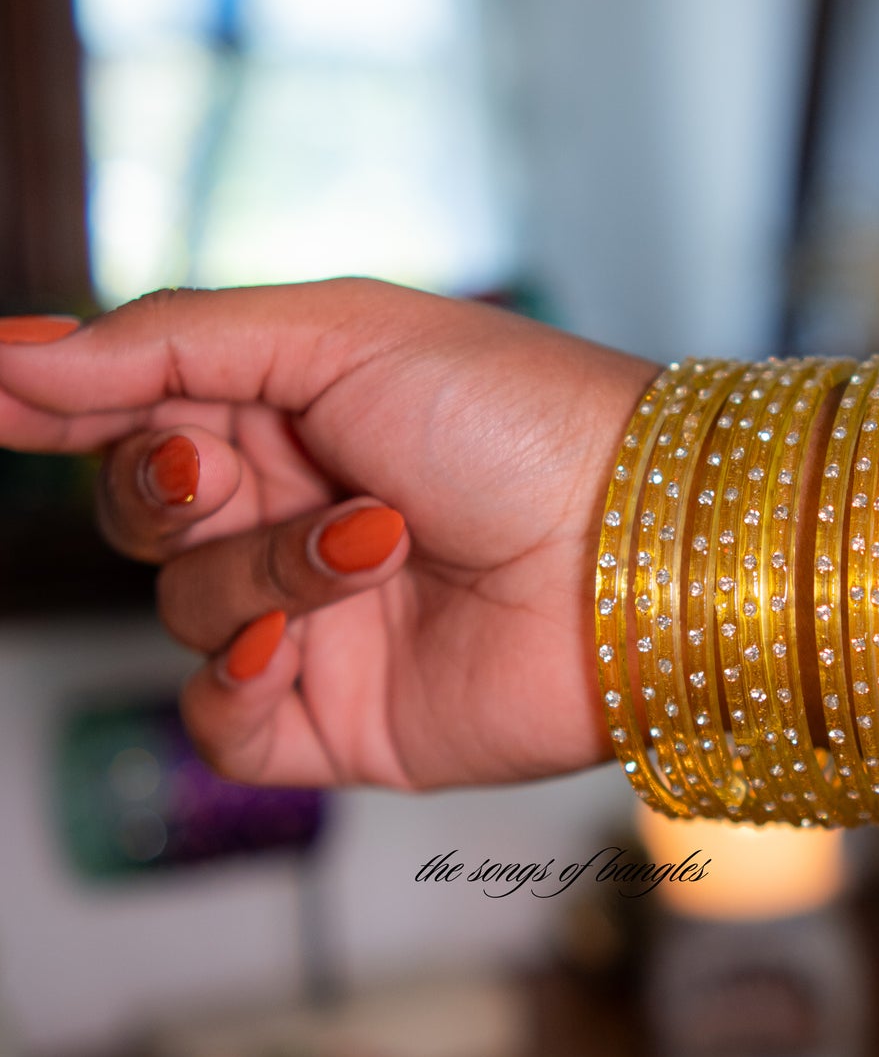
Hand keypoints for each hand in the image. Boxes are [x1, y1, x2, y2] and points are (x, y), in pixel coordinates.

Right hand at [0, 282, 654, 789]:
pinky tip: (288, 648)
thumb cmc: (519, 418)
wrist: (639, 551)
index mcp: (299, 409)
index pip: (140, 408)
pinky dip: (234, 684)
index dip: (58, 402)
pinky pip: (221, 721)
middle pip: (140, 512)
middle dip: (161, 490)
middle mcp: (300, 513)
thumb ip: (169, 341)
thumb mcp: (338, 334)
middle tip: (217, 473)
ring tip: (372, 546)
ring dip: (260, 574)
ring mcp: (318, 622)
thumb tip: (19, 345)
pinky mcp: (341, 722)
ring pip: (183, 609)